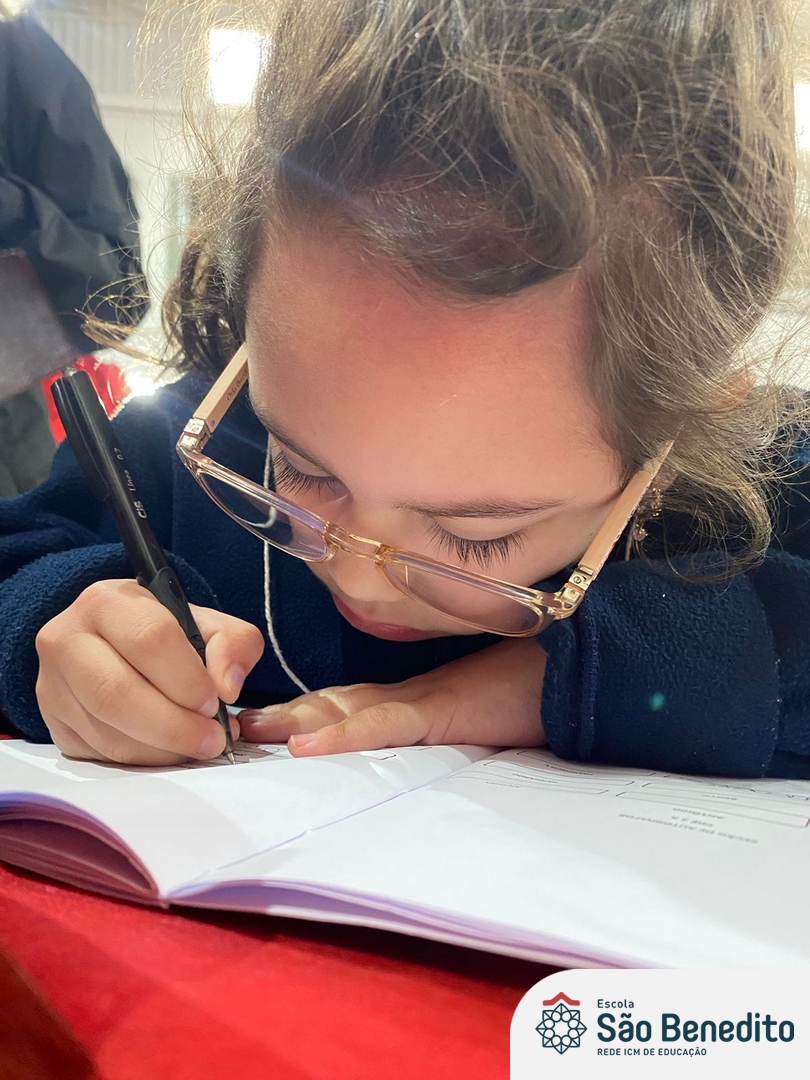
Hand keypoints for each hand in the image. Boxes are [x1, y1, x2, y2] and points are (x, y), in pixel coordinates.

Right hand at [35, 579, 264, 765]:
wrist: (117, 645)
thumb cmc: (165, 633)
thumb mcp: (209, 624)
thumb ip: (234, 644)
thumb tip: (227, 687)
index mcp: (107, 601)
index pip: (149, 639)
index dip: (187, 678)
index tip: (215, 703)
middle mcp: (67, 639)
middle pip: (118, 693)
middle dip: (175, 726)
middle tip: (212, 740)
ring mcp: (52, 685)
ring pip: (107, 731)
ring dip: (162, 750)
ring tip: (198, 747)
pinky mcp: (54, 724)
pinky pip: (99, 754)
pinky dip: (143, 760)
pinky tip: (169, 752)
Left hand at [238, 637, 546, 755]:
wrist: (580, 670)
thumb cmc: (536, 694)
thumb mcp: (479, 725)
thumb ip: (444, 735)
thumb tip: (418, 760)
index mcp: (416, 698)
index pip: (346, 702)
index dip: (301, 711)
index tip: (258, 725)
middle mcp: (410, 693)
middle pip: (332, 700)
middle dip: (280, 714)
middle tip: (229, 726)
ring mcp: (425, 698)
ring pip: (346, 707)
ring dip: (294, 720)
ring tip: (246, 732)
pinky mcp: (445, 710)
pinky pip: (386, 724)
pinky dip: (344, 733)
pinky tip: (307, 745)